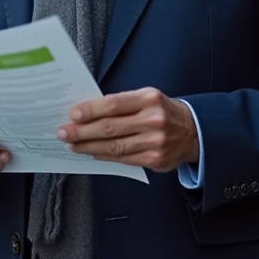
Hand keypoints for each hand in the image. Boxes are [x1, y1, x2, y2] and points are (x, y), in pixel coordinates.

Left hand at [58, 88, 198, 172]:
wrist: (194, 131)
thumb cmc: (163, 111)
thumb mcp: (147, 98)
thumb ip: (122, 103)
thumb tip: (88, 112)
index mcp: (149, 99)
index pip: (113, 104)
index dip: (91, 110)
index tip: (73, 114)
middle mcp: (153, 120)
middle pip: (110, 127)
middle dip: (83, 131)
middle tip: (64, 132)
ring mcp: (155, 142)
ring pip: (114, 146)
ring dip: (89, 146)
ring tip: (73, 144)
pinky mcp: (155, 160)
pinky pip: (123, 158)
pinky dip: (104, 156)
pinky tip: (92, 153)